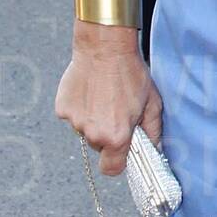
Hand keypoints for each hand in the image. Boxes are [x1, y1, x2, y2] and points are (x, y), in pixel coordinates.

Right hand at [55, 35, 162, 176]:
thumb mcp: (152, 103)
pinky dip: (80, 108)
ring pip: (85, 131)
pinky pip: (73, 116)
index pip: (111, 169)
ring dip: (93, 120)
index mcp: (116, 136)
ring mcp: (75, 121)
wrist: (104, 47)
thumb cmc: (131, 74)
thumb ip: (153, 132)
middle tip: (116, 112)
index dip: (117, 161)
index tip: (122, 150)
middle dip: (107, 135)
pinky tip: (90, 91)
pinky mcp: (62, 108)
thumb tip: (153, 149)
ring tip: (103, 97)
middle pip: (99, 146)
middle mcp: (93, 133)